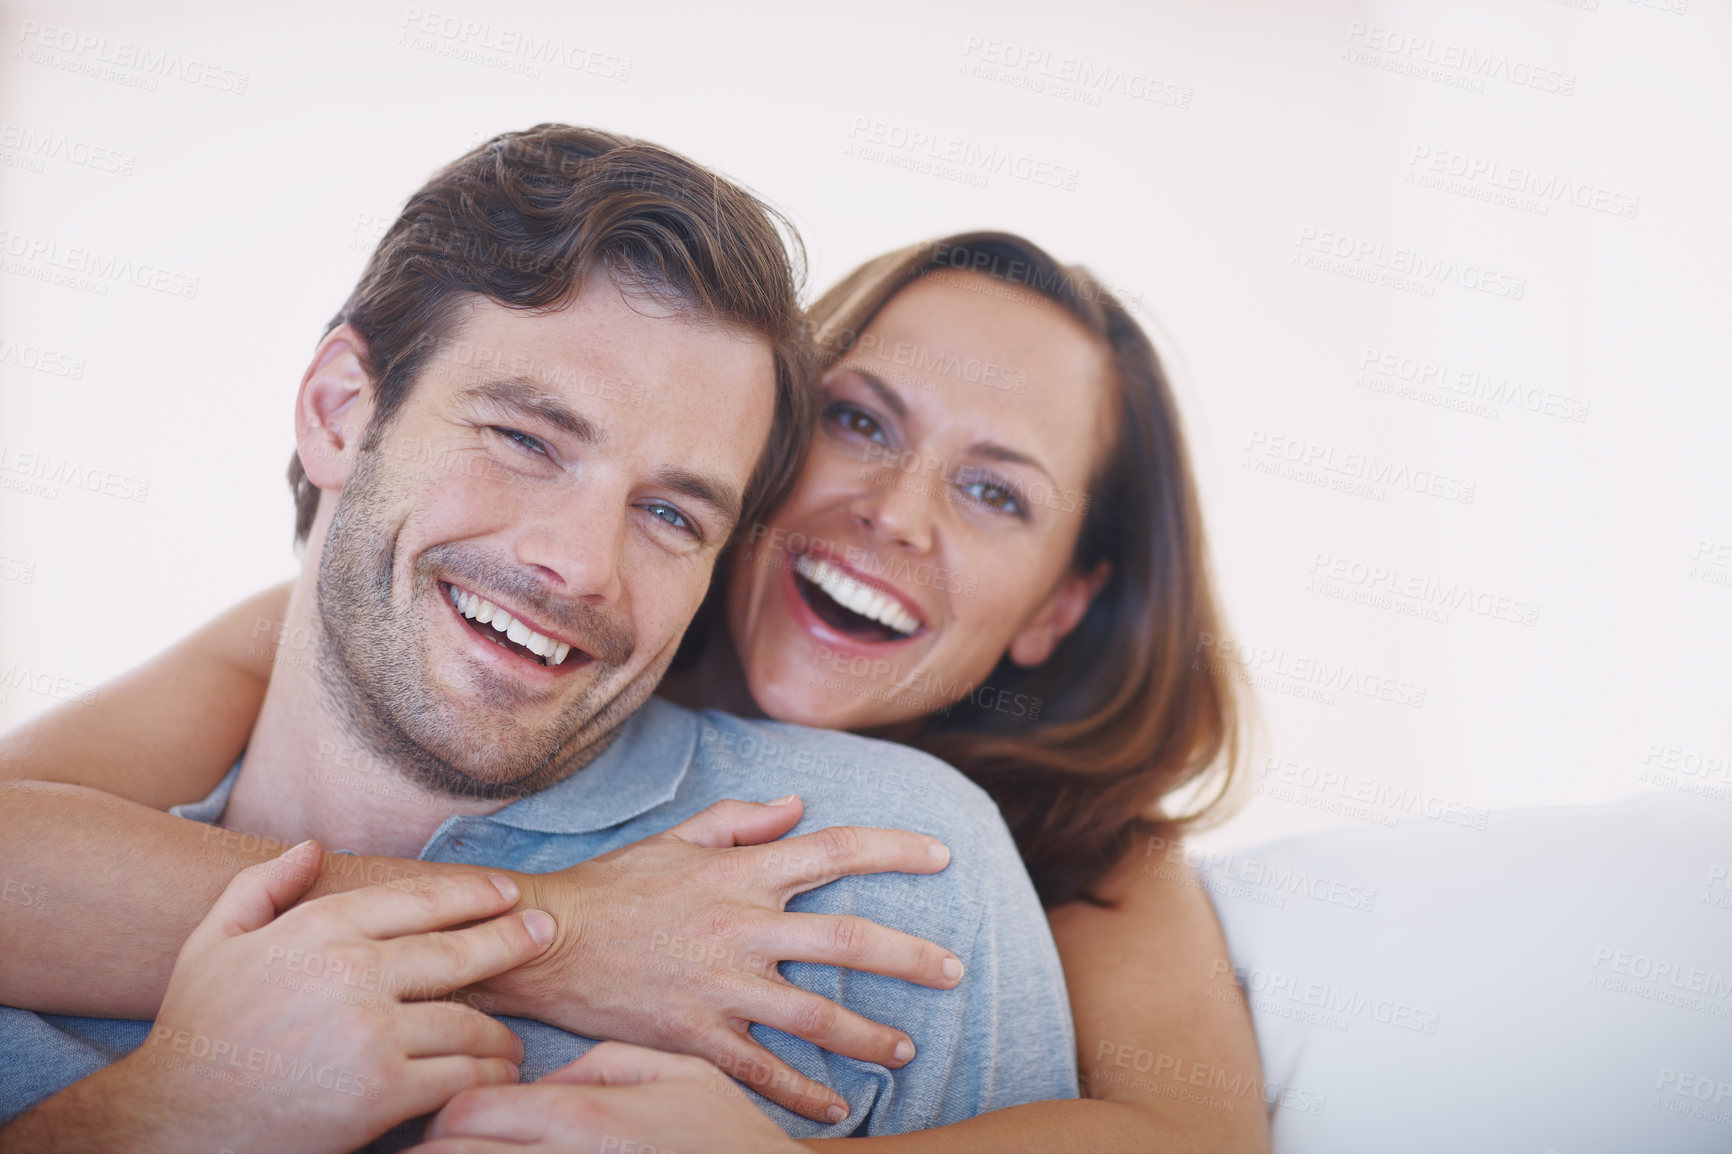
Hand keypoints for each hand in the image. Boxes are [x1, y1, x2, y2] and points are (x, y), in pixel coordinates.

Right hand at [106, 841, 555, 1153]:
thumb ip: (264, 886)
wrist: (169, 1120)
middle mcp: (353, 972)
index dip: (474, 894)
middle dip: (513, 940)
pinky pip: (458, 1077)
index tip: (508, 893)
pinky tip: (495, 1078)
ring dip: (499, 1032)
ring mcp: (371, 1032)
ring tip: (511, 1040)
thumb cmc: (195, 1029)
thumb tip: (313, 848)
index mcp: (320, 928)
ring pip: (467, 1021)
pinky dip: (485, 1078)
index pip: (420, 900)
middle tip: (547, 934)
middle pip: (459, 951)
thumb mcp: (215, 941)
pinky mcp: (382, 1092)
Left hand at [406, 1041, 805, 1153]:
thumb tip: (544, 1086)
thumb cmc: (728, 1134)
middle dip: (427, 1151)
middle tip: (416, 1142)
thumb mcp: (677, 1070)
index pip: (468, 1113)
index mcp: (583, 1118)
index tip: (444, 1113)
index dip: (442, 1112)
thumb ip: (603, 1065)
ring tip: (439, 1153)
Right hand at [480, 797, 962, 1122]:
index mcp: (742, 873)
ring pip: (815, 1015)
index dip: (896, 850)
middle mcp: (742, 928)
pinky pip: (761, 1071)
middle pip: (847, 940)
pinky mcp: (695, 1035)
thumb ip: (740, 821)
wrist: (544, 943)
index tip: (942, 857)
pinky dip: (802, 1094)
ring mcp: (721, 986)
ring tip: (905, 1049)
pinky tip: (836, 1109)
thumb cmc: (612, 885)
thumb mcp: (675, 838)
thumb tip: (796, 805)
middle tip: (954, 969)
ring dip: (869, 1034)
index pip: (836, 849)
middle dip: (910, 956)